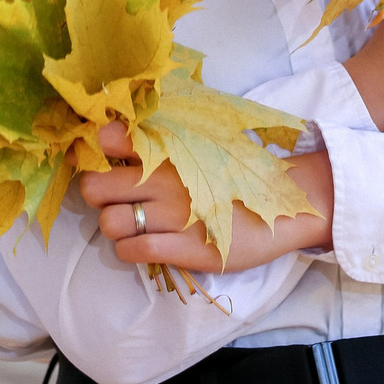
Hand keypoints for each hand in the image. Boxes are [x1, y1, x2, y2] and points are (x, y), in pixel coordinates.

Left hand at [81, 121, 333, 272]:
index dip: (96, 153)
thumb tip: (115, 133)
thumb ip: (166, 136)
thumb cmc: (241, 172)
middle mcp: (166, 179)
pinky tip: (144, 245)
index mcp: (172, 148)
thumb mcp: (205, 143)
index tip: (105, 162)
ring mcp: (175, 215)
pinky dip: (129, 250)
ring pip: (110, 223)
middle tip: (115, 199)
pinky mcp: (187, 249)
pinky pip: (134, 251)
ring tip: (133, 225)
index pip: (111, 139)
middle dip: (97, 195)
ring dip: (114, 227)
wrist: (288, 204)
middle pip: (95, 188)